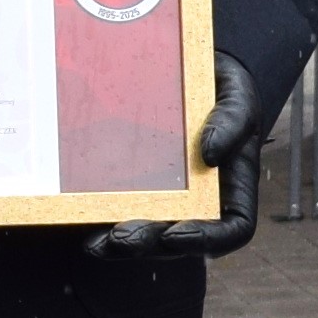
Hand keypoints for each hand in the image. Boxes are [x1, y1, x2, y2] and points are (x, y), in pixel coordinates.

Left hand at [93, 54, 261, 258]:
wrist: (191, 71)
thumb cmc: (225, 92)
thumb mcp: (238, 99)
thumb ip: (232, 122)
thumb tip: (209, 155)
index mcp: (233, 191)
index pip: (231, 230)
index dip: (203, 240)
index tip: (173, 235)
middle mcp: (200, 204)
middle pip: (179, 241)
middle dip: (148, 244)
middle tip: (121, 238)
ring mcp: (167, 200)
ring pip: (146, 236)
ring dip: (119, 246)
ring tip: (95, 243)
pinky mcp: (136, 187)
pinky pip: (119, 210)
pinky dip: (99, 219)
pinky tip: (78, 219)